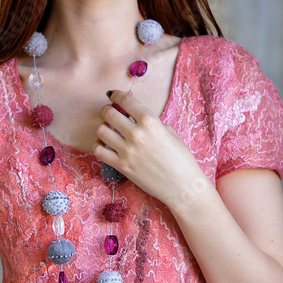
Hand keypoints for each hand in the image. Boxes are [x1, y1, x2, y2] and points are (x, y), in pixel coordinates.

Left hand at [94, 88, 209, 210]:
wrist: (183, 186)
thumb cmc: (181, 159)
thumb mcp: (169, 132)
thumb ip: (150, 121)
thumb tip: (134, 114)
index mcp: (150, 122)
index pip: (126, 101)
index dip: (116, 95)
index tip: (113, 95)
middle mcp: (136, 134)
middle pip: (109, 113)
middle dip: (107, 110)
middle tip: (110, 112)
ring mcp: (127, 151)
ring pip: (101, 131)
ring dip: (103, 127)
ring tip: (109, 130)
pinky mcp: (122, 166)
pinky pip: (99, 151)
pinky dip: (99, 145)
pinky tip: (105, 145)